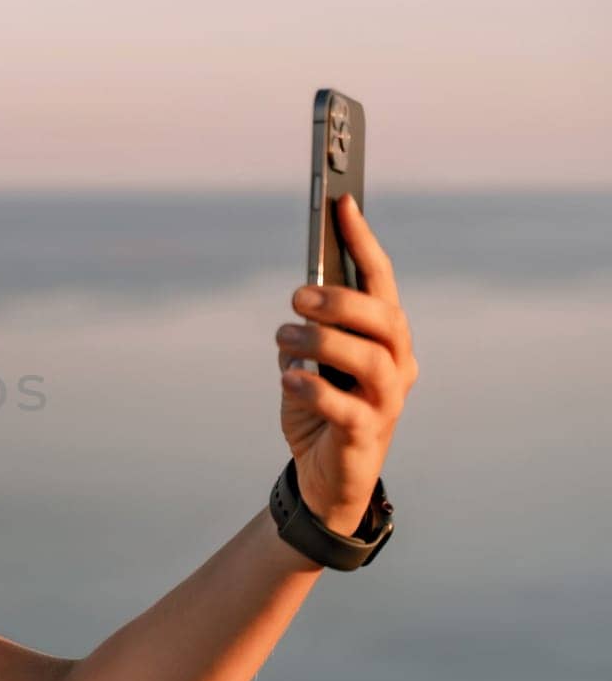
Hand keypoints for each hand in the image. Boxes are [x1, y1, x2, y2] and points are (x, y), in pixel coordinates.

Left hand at [274, 194, 419, 534]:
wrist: (324, 477)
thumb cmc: (318, 410)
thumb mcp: (305, 363)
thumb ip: (306, 334)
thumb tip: (300, 309)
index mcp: (386, 339)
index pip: (381, 282)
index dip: (362, 242)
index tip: (341, 203)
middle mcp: (397, 365)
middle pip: (384, 319)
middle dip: (341, 299)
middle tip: (298, 296)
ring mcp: (387, 401)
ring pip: (369, 359)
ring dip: (321, 340)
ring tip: (284, 335)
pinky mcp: (366, 435)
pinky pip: (346, 406)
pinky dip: (314, 388)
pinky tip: (288, 378)